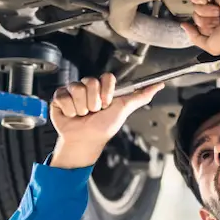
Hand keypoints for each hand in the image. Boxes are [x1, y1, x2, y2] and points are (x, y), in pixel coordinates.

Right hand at [49, 73, 163, 168]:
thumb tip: (159, 85)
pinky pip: (63, 96)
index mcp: (102, 88)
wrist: (85, 141)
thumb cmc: (103, 127)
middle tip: (93, 112)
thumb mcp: (124, 110)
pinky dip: (69, 110)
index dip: (107, 92)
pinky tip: (72, 115)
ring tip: (82, 115)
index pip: (105, 78)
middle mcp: (87, 87)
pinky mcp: (60, 98)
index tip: (107, 104)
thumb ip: (140, 96)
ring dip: (81, 108)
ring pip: (77, 89)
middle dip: (94, 102)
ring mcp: (73, 91)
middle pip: (91, 82)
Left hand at [180, 0, 219, 54]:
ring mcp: (215, 3)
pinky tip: (212, 5)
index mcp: (213, 28)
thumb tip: (183, 26)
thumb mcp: (211, 47)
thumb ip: (195, 38)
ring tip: (219, 14)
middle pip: (195, 16)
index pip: (196, 26)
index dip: (199, 29)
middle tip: (218, 22)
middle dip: (203, 20)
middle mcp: (213, 15)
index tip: (211, 30)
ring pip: (196, 6)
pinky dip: (200, 1)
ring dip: (205, 12)